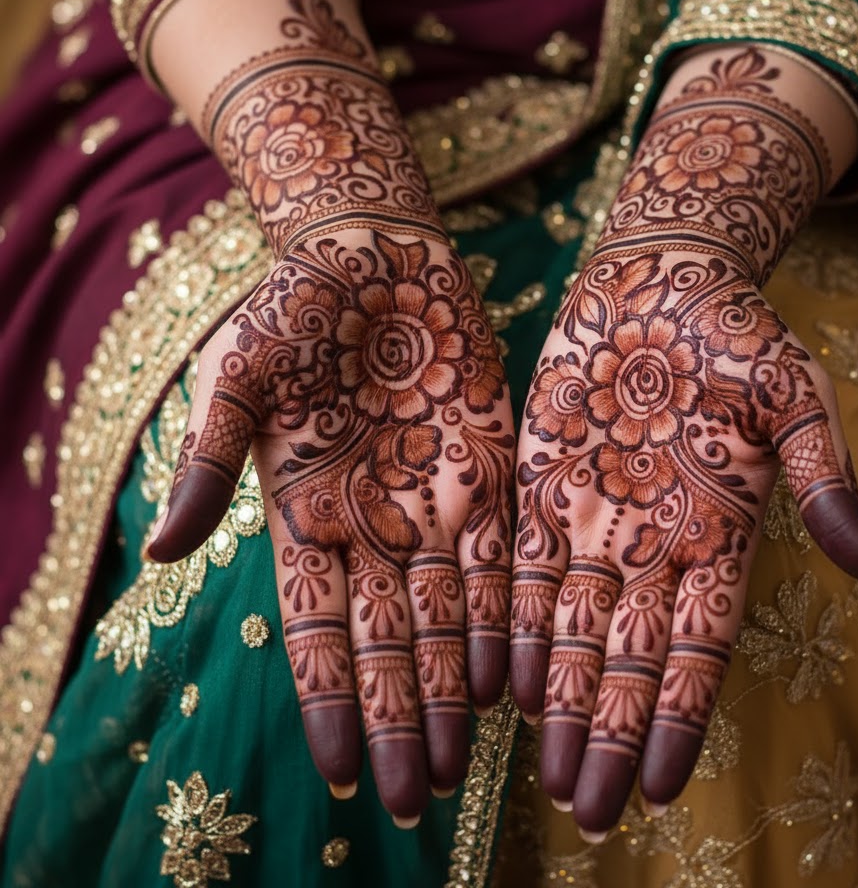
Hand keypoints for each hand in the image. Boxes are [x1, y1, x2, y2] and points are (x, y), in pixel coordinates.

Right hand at [145, 227, 514, 820]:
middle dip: (399, 718)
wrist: (371, 251)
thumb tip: (157, 550)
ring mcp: (434, 498)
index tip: (345, 773)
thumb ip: (209, 461)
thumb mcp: (240, 377)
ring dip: (451, 686)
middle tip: (418, 797)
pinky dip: (502, 614)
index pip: (319, 629)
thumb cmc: (293, 305)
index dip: (329, 701)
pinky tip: (509, 673)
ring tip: (466, 761)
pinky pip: (499, 554)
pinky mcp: (489, 465)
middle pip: (389, 640)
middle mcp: (374, 521)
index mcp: (307, 512)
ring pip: (447, 613)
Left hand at [509, 246, 857, 835]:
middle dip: (608, 732)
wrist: (658, 280)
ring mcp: (592, 519)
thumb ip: (823, 478)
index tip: (658, 786)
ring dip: (560, 701)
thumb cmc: (737, 332)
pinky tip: (503, 686)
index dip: (680, 717)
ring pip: (571, 630)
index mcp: (716, 534)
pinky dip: (512, 629)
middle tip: (586, 812)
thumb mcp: (795, 395)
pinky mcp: (540, 487)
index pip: (698, 647)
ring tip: (546, 776)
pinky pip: (524, 572)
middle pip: (628, 657)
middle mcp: (650, 543)